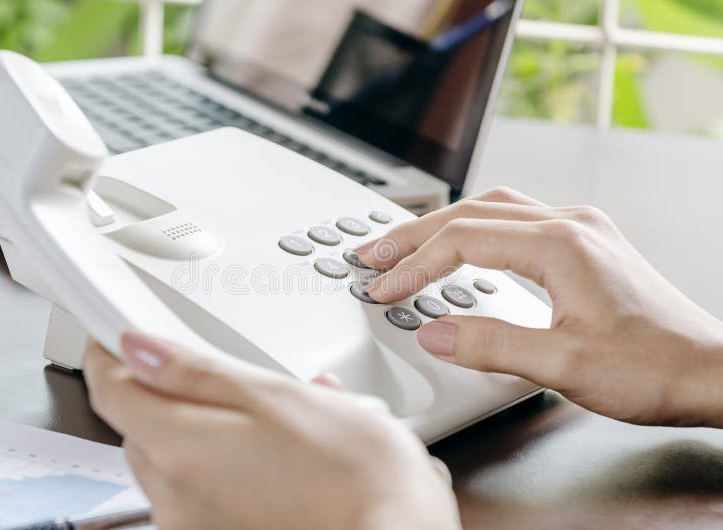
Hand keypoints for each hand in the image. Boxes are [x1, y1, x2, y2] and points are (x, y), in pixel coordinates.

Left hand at [84, 333, 458, 529]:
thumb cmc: (353, 470)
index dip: (109, 353)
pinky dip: (221, 468)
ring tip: (267, 424)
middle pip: (141, 427)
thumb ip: (194, 373)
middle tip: (222, 380)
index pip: (110, 390)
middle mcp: (174, 497)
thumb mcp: (274, 396)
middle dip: (166, 395)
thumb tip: (136, 348)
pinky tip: (274, 460)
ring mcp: (194, 526)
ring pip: (170, 460)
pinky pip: (197, 493)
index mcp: (180, 449)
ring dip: (200, 433)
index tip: (118, 334)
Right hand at [357, 187, 722, 427]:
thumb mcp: (563, 366)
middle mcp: (570, 226)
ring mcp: (581, 231)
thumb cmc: (653, 367)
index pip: (463, 241)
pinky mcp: (587, 246)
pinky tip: (464, 245)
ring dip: (444, 224)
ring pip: (494, 208)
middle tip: (373, 251)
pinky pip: (517, 220)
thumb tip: (434, 332)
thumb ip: (491, 345)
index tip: (384, 288)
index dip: (415, 265)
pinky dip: (476, 230)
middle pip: (471, 213)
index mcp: (560, 246)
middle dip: (415, 233)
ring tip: (405, 243)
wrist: (710, 370)